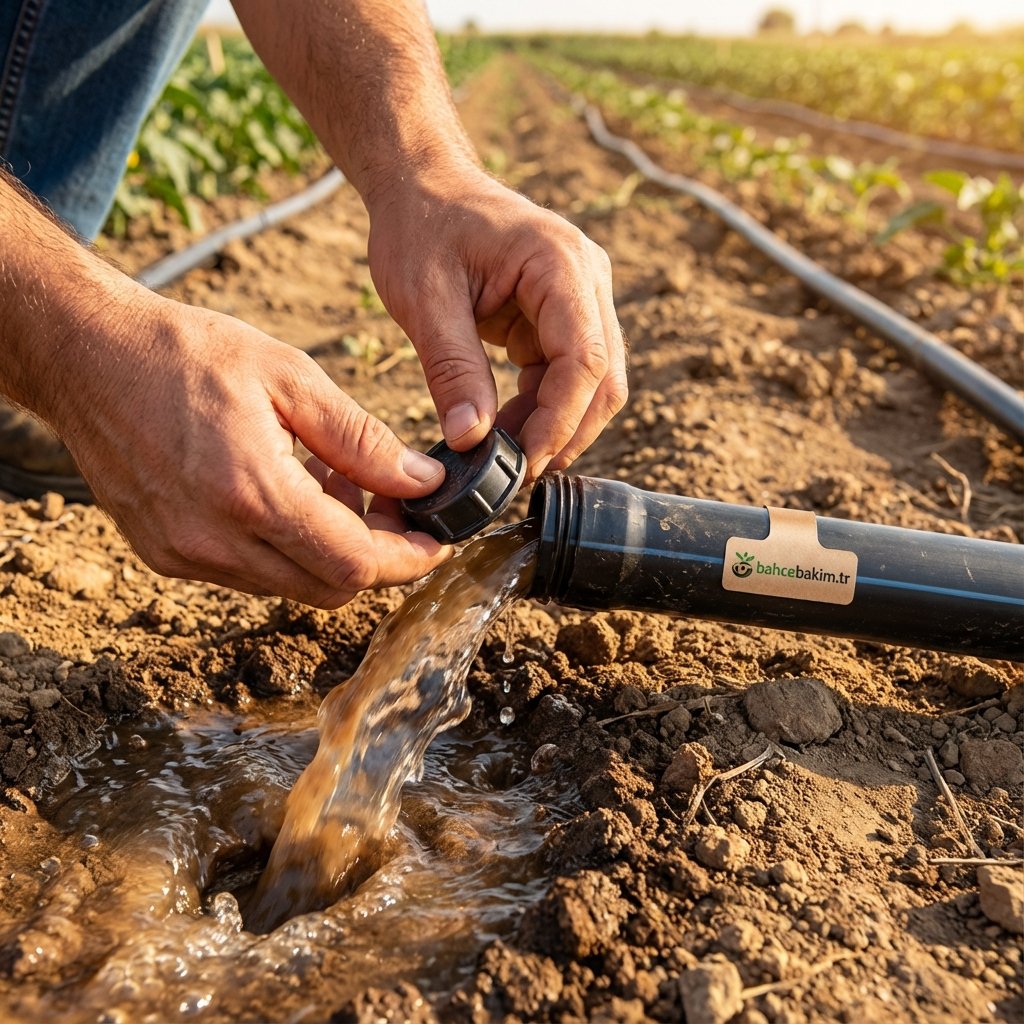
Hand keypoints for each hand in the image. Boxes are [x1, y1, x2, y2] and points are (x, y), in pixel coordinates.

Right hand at [54, 293, 450, 606]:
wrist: (88, 356)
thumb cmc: (187, 354)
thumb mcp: (290, 378)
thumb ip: (361, 439)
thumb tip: (422, 482)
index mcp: (251, 493)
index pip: (353, 564)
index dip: (407, 560)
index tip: (437, 542)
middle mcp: (214, 540)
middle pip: (328, 588)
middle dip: (374, 554)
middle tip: (386, 499)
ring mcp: (184, 554)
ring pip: (290, 584)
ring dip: (329, 548)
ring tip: (330, 480)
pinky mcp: (165, 555)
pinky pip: (249, 573)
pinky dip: (285, 547)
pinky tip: (285, 491)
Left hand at [366, 167, 627, 478]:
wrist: (422, 185)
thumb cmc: (420, 226)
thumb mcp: (423, 299)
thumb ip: (452, 369)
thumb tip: (471, 442)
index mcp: (559, 263)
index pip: (585, 357)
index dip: (559, 418)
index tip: (522, 461)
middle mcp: (586, 279)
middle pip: (604, 377)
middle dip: (565, 432)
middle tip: (516, 474)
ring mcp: (581, 297)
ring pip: (593, 383)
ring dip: (555, 425)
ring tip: (505, 456)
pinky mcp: (562, 315)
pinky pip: (567, 374)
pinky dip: (542, 408)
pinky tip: (505, 430)